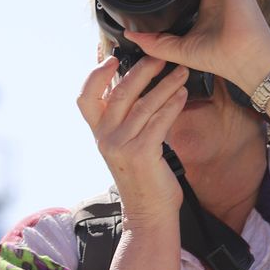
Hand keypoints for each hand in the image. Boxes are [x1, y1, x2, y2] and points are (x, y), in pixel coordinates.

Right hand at [77, 54, 186, 226]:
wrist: (149, 211)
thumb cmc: (143, 175)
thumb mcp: (124, 145)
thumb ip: (124, 119)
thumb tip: (134, 84)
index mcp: (98, 133)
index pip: (85, 98)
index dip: (95, 75)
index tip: (112, 57)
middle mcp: (105, 137)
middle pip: (120, 93)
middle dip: (142, 70)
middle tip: (161, 57)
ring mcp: (121, 146)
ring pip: (144, 104)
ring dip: (166, 85)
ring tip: (181, 72)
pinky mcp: (142, 153)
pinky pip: (159, 120)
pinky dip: (173, 104)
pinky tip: (183, 94)